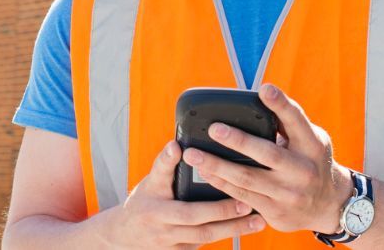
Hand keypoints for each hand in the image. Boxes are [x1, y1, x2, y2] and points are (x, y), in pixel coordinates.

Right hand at [100, 139, 265, 247]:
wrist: (126, 236)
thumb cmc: (144, 202)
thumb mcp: (150, 183)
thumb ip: (164, 165)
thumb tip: (176, 145)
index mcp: (153, 198)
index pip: (163, 178)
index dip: (170, 163)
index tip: (186, 153)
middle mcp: (160, 221)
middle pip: (193, 217)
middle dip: (222, 211)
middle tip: (246, 203)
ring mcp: (169, 241)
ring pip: (204, 235)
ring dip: (232, 229)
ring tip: (257, 220)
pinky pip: (204, 245)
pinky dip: (225, 236)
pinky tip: (244, 230)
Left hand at [181, 85, 353, 233]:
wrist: (328, 205)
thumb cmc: (311, 161)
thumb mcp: (311, 140)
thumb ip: (288, 123)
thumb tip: (258, 99)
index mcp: (312, 145)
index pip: (296, 120)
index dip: (280, 104)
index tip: (264, 89)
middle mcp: (303, 170)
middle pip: (267, 153)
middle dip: (238, 141)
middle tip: (214, 129)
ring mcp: (289, 194)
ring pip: (248, 178)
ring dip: (217, 166)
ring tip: (193, 155)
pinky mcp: (276, 213)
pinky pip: (243, 196)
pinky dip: (221, 184)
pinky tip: (205, 173)